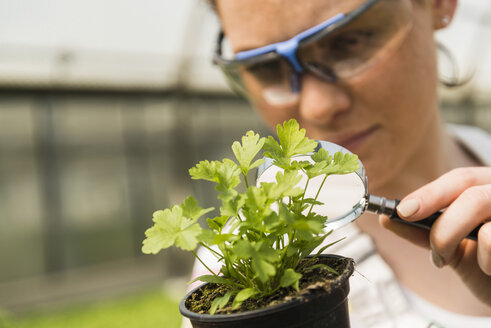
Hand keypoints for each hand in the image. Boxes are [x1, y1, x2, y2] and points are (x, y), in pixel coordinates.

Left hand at [379, 167, 490, 305]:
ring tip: (461, 263)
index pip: (460, 179)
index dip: (429, 194)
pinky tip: (489, 269)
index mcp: (489, 188)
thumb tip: (387, 218)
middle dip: (443, 225)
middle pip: (470, 193)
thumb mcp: (453, 247)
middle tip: (435, 251)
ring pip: (481, 209)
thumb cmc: (487, 268)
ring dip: (460, 242)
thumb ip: (424, 231)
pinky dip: (485, 260)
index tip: (402, 211)